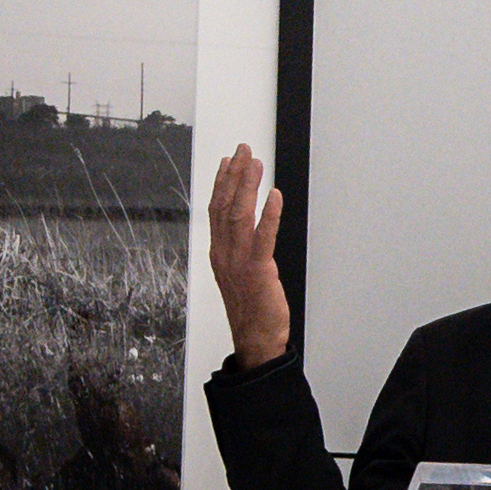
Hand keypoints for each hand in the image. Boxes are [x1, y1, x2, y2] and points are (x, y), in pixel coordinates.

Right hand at [206, 144, 291, 369]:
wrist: (254, 338)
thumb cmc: (249, 308)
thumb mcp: (237, 273)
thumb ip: (238, 248)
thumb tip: (246, 226)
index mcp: (219, 252)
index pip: (216, 209)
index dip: (221, 183)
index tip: (228, 161)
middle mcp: (225, 253)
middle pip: (225, 206)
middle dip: (235, 175)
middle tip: (243, 151)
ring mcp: (239, 262)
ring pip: (240, 216)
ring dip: (248, 187)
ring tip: (255, 164)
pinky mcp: (258, 271)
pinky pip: (263, 238)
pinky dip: (268, 215)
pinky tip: (274, 197)